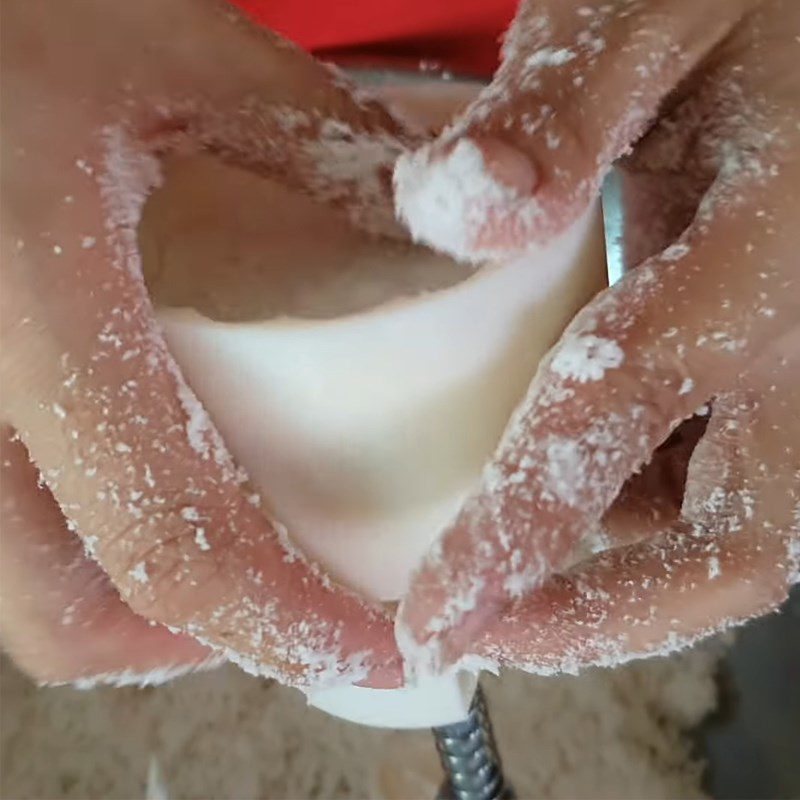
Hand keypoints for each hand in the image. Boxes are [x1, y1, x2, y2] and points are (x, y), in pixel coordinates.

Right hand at [0, 0, 407, 688]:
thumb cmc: (30, 11)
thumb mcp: (186, 60)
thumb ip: (321, 149)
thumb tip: (430, 225)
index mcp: (40, 300)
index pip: (171, 536)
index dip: (284, 625)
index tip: (376, 650)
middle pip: (68, 620)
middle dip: (205, 644)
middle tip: (308, 618)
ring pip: (25, 590)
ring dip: (148, 611)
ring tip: (253, 572)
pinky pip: (8, 523)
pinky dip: (97, 548)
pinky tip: (170, 493)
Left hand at [395, 0, 799, 674]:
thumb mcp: (650, 11)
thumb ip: (560, 106)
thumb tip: (458, 208)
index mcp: (770, 239)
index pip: (624, 413)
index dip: (524, 530)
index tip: (439, 618)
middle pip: (739, 543)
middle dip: (604, 618)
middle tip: (482, 642)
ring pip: (735, 524)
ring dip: (620, 578)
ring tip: (508, 588)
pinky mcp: (782, 362)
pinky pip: (724, 473)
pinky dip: (643, 510)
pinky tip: (571, 495)